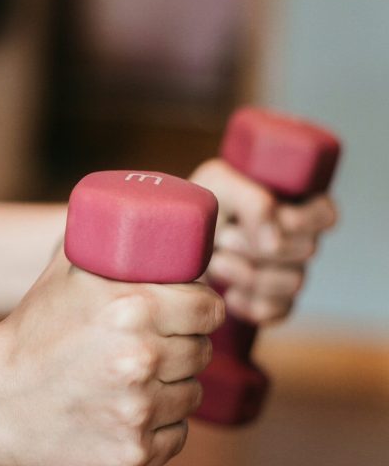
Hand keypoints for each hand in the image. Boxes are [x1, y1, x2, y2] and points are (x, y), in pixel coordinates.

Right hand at [0, 249, 222, 465]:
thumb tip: (143, 217)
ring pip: (191, 394)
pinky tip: (132, 409)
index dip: (202, 308)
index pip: (208, 308)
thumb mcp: (66, 275)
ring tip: (140, 377)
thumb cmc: (32, 331)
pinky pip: (176, 434)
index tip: (191, 311)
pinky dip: (160, 423)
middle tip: (159, 343)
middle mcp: (140, 359)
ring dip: (174, 385)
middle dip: (184, 345)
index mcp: (131, 307)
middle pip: (202, 351)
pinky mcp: (133, 452)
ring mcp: (137, 410)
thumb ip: (105, 243)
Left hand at [190, 159, 337, 323]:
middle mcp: (298, 239)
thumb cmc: (199, 206)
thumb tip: (275, 242)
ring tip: (216, 263)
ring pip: (293, 283)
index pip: (324, 214)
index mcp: (292, 203)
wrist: (171, 244)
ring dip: (248, 274)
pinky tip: (228, 294)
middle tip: (223, 239)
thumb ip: (252, 202)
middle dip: (257, 245)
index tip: (265, 218)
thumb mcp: (218, 184)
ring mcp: (287, 273)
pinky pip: (276, 311)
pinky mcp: (272, 302)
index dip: (299, 220)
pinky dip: (248, 304)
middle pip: (306, 250)